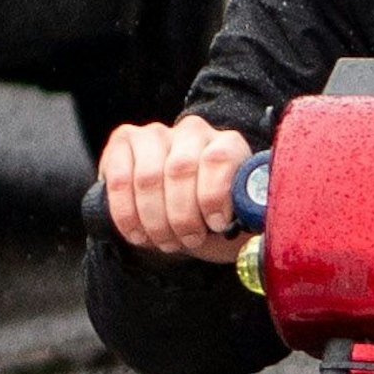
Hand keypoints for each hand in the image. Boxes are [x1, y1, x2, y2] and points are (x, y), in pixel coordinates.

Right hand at [97, 116, 252, 262]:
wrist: (179, 214)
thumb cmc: (213, 218)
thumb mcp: (239, 221)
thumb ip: (250, 218)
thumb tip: (254, 221)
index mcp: (228, 145)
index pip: (219, 159)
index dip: (214, 195)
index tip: (216, 225)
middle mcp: (193, 131)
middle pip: (180, 170)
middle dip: (181, 216)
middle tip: (186, 241)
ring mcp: (156, 133)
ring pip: (148, 177)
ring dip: (153, 219)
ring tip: (164, 242)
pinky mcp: (124, 141)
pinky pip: (120, 179)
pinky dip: (126, 213)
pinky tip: (137, 233)